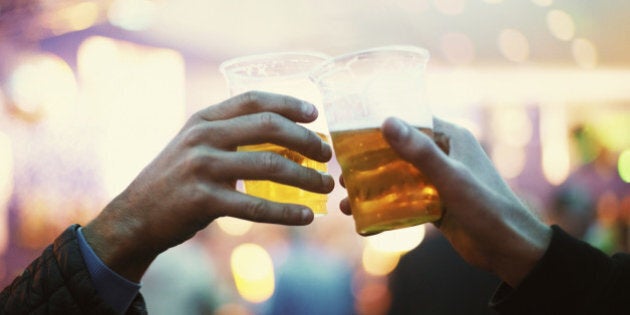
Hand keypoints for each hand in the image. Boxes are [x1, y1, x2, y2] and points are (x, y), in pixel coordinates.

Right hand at [83, 91, 334, 280]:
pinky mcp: (203, 201)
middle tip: (326, 154)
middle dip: (305, 139)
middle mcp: (203, 137)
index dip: (288, 103)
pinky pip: (256, 206)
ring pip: (269, 166)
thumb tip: (285, 139)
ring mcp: (201, 167)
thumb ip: (230, 137)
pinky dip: (286, 212)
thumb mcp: (196, 147)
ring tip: (325, 186)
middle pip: (268, 127)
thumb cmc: (175, 180)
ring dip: (305, 177)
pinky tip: (306, 217)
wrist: (135, 216)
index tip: (315, 114)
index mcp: (204, 119)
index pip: (253, 100)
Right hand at [340, 117, 550, 286]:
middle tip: (343, 173)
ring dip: (372, 187)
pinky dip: (384, 207)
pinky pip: (403, 200)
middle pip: (398, 151)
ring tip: (346, 199)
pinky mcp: (435, 203)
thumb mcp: (451, 178)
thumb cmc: (487, 208)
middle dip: (369, 162)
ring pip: (397, 177)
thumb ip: (421, 152)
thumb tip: (387, 121)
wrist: (510, 251)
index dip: (380, 126)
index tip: (350, 134)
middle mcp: (444, 154)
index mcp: (451, 137)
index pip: (410, 122)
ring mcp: (438, 180)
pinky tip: (363, 218)